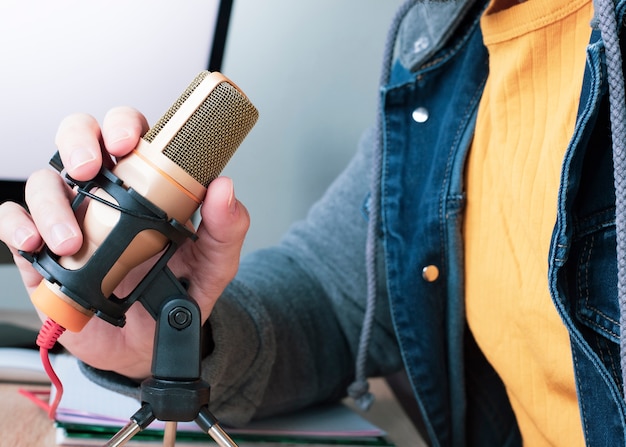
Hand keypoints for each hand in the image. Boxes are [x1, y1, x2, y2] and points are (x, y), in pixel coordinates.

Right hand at [0, 107, 249, 379]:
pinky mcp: (44, 249)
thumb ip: (226, 229)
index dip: (123, 125)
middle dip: (78, 143)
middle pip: (79, 140)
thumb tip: (224, 189)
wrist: (151, 343)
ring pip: (42, 183)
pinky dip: (17, 228)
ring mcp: (72, 218)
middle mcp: (105, 194)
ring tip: (71, 242)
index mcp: (146, 185)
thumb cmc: (180, 293)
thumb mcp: (214, 264)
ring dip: (51, 205)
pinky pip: (14, 223)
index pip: (130, 134)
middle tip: (88, 170)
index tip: (128, 144)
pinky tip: (35, 245)